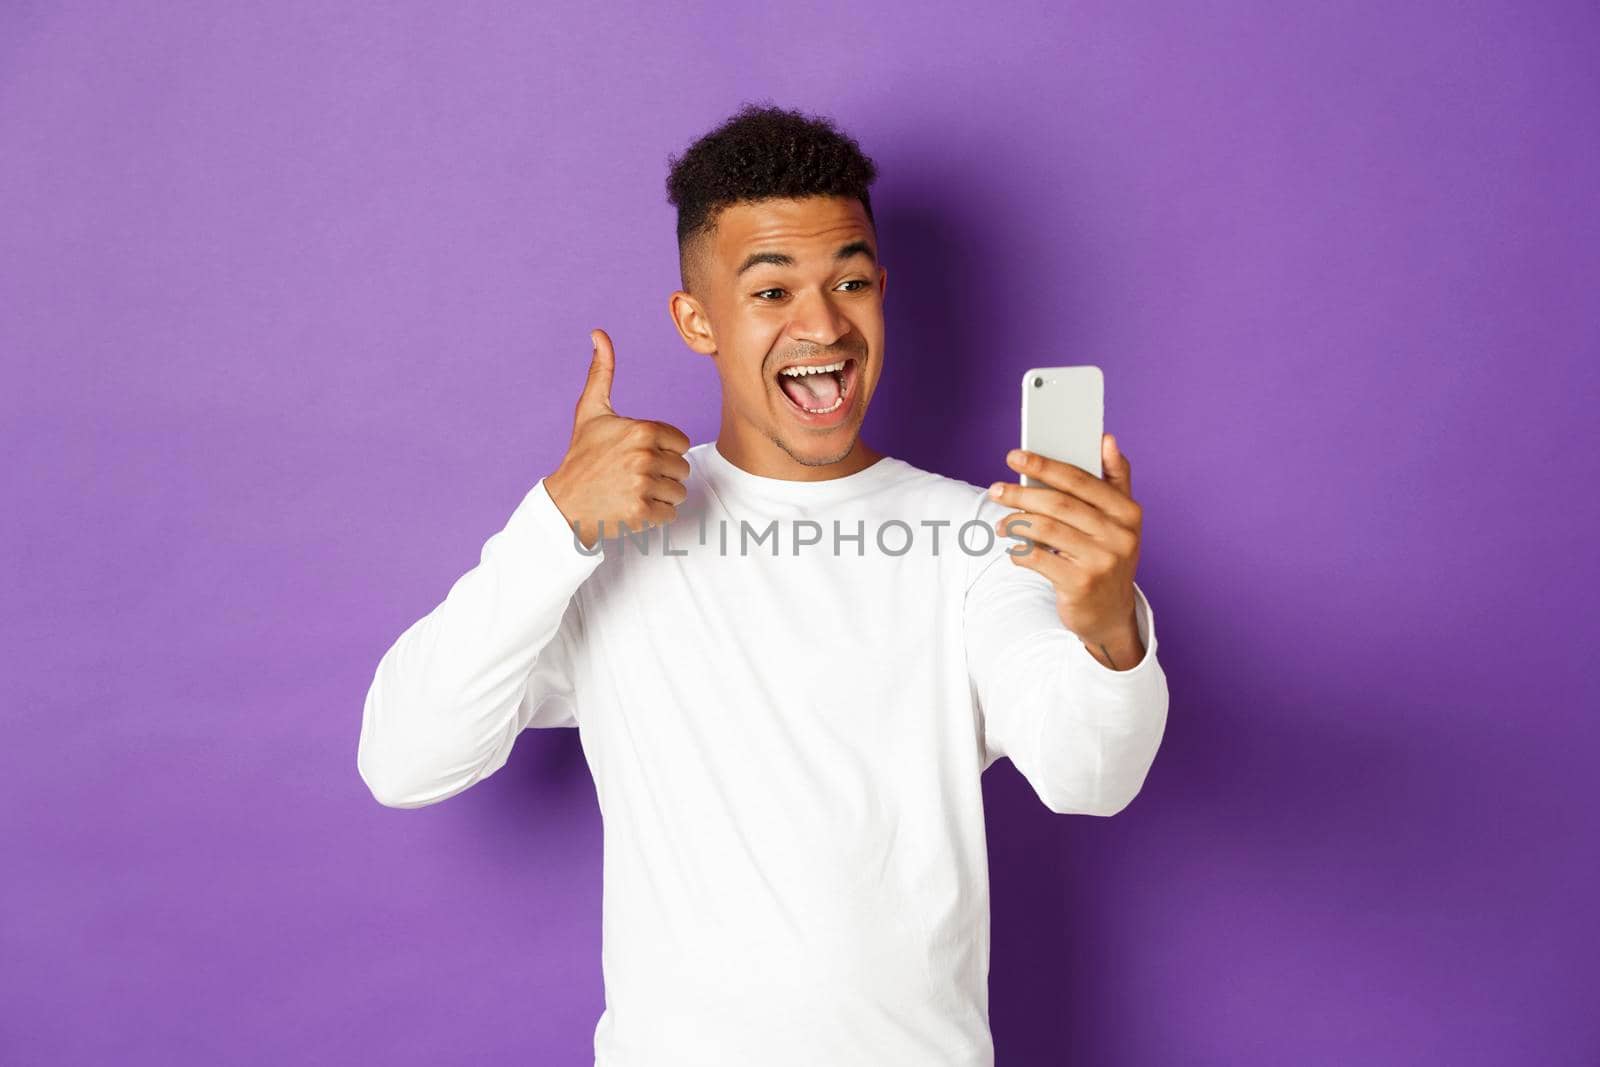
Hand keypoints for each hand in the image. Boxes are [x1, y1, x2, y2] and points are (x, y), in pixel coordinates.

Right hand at [544, 329, 691, 548]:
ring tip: (632, 491)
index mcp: (642, 429)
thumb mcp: (591, 411)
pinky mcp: (641, 513)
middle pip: (682, 468)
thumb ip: (602, 372)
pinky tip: (632, 507)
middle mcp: (644, 456)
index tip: (635, 455)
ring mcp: (643, 486)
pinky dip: (655, 516)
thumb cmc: (581, 456)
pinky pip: (671, 514)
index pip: (679, 443)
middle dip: (662, 474)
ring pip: (679, 492)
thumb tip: (599, 333)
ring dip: (660, 495)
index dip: (661, 451)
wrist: (564, 504)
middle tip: (631, 476)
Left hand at [987, 434, 1144, 668]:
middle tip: (995, 489)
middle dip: (1022, 493)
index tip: (1015, 456)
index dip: (1045, 465)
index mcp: (1128, 512)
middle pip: (1059, 503)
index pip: (1081, 480)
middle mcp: (1119, 535)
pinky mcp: (1081, 585)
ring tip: (1001, 523)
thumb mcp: (1120, 520)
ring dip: (1016, 522)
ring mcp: (1102, 561)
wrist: (1110, 615)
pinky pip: (1039, 559)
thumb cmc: (1106, 557)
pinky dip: (1020, 552)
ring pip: (1046, 529)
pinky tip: (1014, 550)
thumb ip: (1115, 479)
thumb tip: (1107, 439)